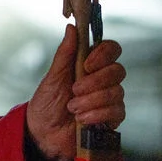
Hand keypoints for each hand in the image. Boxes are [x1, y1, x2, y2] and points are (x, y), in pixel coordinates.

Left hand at [25, 24, 126, 160]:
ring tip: (72, 108)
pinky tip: (82, 119)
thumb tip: (72, 27)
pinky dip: (97, 114)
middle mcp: (103, 80)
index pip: (111, 50)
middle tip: (74, 90)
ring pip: (117, 92)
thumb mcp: (53, 76)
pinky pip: (117, 111)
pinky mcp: (112, 119)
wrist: (44, 133)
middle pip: (118, 70)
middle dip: (95, 81)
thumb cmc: (47, 102)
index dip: (104, 54)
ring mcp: (110, 99)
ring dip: (91, 100)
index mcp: (89, 65)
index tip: (86, 64)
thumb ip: (65, 53)